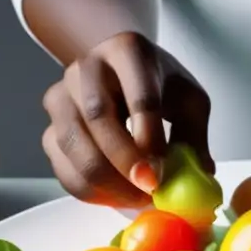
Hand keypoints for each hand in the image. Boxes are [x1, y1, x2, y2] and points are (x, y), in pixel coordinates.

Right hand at [41, 31, 212, 207]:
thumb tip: (200, 175)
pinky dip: (90, 192)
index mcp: (127, 51)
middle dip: (124, 161)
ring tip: (137, 198)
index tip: (160, 171)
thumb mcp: (188, 101)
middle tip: (148, 190)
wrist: (117, 77)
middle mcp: (86, 68)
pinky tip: (117, 199)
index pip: (138, 93)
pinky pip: (63, 169)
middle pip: (97, 116)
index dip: (149, 136)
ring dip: (107, 182)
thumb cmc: (159, 88)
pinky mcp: (50, 130)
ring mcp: (61, 97)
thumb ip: (194, 136)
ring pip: (74, 146)